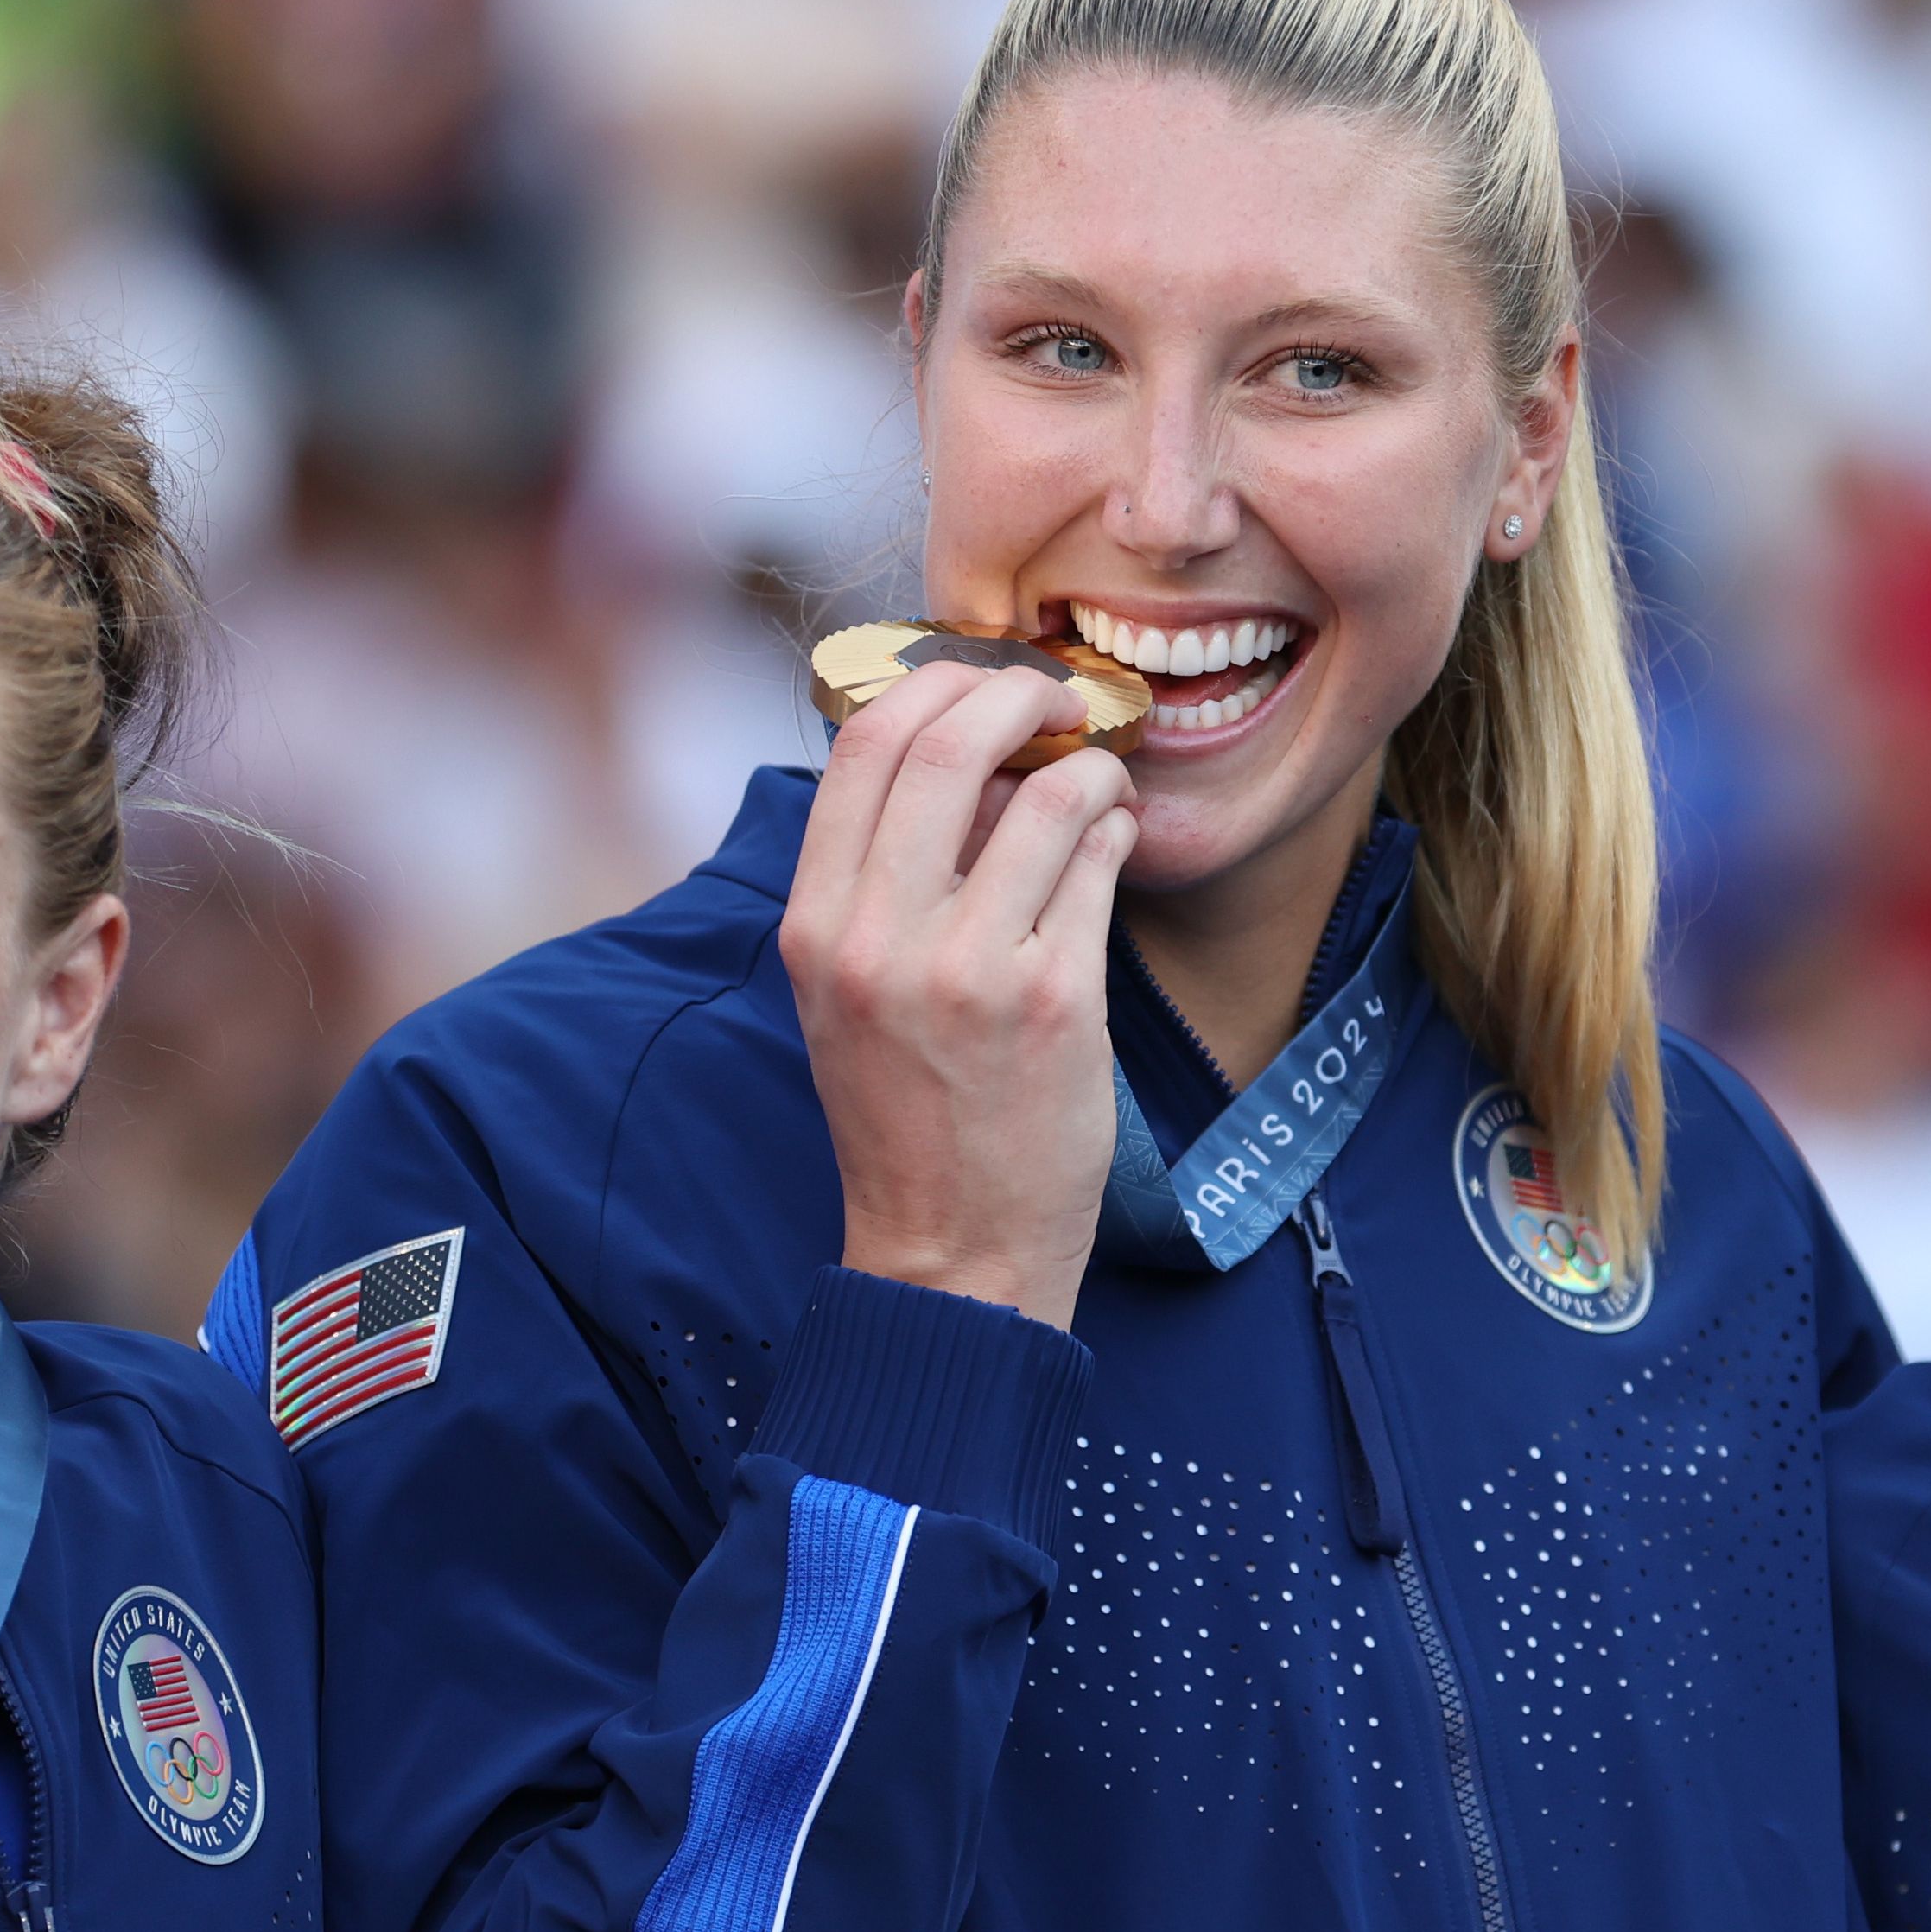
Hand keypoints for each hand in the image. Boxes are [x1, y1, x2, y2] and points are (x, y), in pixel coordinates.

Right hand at [782, 659, 1139, 1329]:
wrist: (951, 1250)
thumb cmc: (906, 1112)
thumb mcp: (845, 990)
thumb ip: (875, 876)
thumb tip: (958, 749)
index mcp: (814, 925)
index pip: (862, 746)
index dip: (932, 684)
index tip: (981, 681)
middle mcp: (878, 939)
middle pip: (946, 744)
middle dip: (1019, 696)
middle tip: (1061, 700)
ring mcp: (968, 970)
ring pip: (1044, 795)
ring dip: (1089, 769)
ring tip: (1100, 787)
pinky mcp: (1054, 1001)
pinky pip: (1098, 863)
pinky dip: (1116, 830)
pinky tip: (1115, 843)